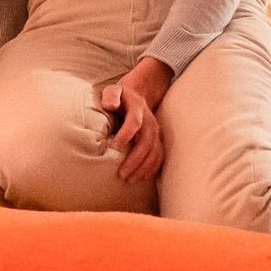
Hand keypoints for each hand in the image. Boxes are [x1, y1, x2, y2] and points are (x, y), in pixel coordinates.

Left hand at [102, 56, 174, 187]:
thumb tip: (111, 106)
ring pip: (154, 151)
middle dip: (135, 159)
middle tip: (122, 174)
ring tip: (130, 180)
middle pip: (146, 142)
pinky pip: (159, 155)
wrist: (138, 96)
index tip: (115, 147)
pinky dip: (153, 167)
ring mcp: (155, 131)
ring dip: (143, 167)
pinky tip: (143, 177)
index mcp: (137, 108)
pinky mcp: (157, 139)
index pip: (135, 122)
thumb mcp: (113, 90)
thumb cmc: (120, 96)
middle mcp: (149, 121)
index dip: (126, 134)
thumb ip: (111, 96)